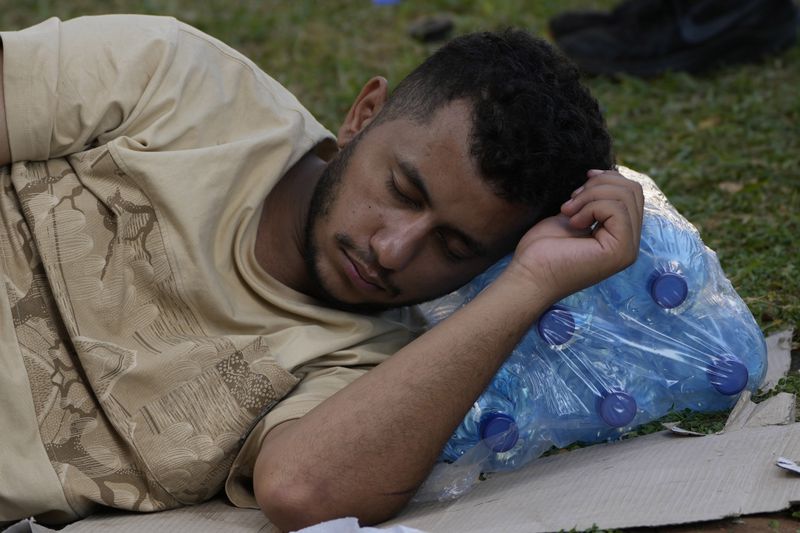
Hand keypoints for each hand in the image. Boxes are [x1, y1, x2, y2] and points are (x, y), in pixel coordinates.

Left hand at [503, 169, 643, 302]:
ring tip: (568, 211)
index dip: (607, 179)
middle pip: (632, 190)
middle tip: (571, 201)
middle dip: (597, 185)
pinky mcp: (620, 251)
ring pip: (624, 196)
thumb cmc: (543, 250)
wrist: (529, 276)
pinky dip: (590, 207)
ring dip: (589, 196)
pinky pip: (616, 209)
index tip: (579, 187)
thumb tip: (609, 175)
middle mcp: (630, 243)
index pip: (631, 193)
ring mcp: (627, 249)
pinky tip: (573, 222)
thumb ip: (595, 200)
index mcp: (621, 235)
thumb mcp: (574, 215)